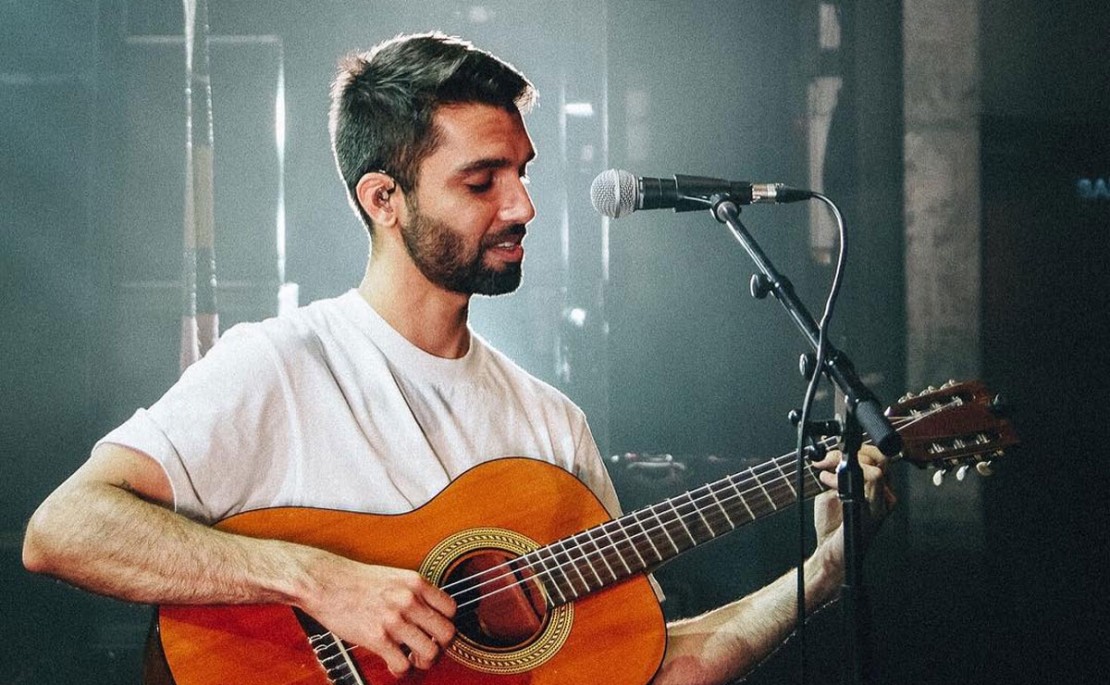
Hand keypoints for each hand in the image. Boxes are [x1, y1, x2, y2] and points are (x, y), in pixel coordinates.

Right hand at [299, 555, 456, 676]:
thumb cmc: (353, 579)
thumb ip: (413, 592)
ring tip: (411, 658)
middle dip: (440, 646)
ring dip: (423, 661)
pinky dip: (401, 670)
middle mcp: (409, 600)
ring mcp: (394, 619)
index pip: (451, 609)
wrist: (323, 581)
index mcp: (415, 582)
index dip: (445, 623)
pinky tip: (393, 663)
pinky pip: (403, 665)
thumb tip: (428, 613)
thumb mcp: (392, 576)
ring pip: (430, 652)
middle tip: (426, 648)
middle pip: (447, 633)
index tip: (434, 630)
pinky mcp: (377, 637)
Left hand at [809, 444, 895, 559]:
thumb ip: (837, 473)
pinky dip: (842, 480)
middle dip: (851, 453)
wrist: (831, 552)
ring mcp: (881, 505)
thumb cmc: (832, 525)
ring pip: (876, 470)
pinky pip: (867, 486)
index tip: (831, 453)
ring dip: (845, 466)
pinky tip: (828, 482)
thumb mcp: (832, 491)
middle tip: (827, 460)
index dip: (855, 449)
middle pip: (880, 459)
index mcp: (877, 488)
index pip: (877, 457)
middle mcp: (884, 496)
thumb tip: (831, 455)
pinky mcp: (873, 514)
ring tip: (825, 474)